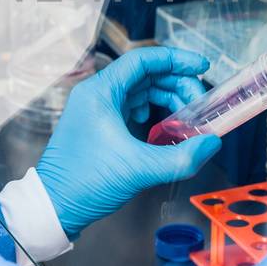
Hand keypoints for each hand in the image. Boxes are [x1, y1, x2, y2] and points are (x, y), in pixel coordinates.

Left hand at [37, 46, 221, 236]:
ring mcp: (96, 108)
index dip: (176, 60)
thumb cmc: (85, 182)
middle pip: (146, 74)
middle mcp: (97, 94)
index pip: (143, 59)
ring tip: (187, 119)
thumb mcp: (139, 169)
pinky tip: (165, 128)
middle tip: (199, 106)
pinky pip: (131, 106)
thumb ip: (181, 157)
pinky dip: (153, 112)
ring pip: (140, 90)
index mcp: (100, 92)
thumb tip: (212, 143)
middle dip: (177, 85)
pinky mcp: (99, 124)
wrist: (54, 206)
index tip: (202, 67)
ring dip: (167, 99)